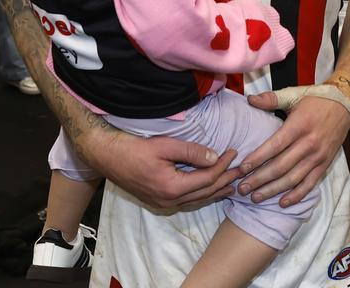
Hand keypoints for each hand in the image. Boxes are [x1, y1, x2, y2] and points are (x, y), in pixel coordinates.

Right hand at [89, 132, 239, 208]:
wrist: (107, 157)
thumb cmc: (134, 149)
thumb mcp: (165, 145)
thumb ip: (192, 152)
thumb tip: (215, 157)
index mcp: (172, 187)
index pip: (207, 178)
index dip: (223, 166)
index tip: (234, 152)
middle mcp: (169, 201)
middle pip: (206, 192)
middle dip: (225, 180)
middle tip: (242, 169)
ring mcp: (163, 203)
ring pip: (198, 200)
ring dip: (216, 191)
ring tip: (233, 184)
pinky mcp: (159, 201)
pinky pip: (188, 200)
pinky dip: (203, 194)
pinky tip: (210, 190)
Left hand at [238, 93, 349, 206]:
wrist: (345, 104)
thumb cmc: (317, 99)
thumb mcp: (294, 94)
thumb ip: (271, 99)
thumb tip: (249, 99)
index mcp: (299, 125)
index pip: (274, 146)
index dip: (257, 159)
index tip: (241, 169)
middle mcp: (309, 143)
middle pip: (280, 167)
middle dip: (259, 180)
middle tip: (241, 188)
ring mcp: (318, 156)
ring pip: (292, 179)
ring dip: (272, 190)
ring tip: (255, 197)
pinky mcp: (325, 164)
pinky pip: (310, 184)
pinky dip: (296, 195)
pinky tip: (282, 203)